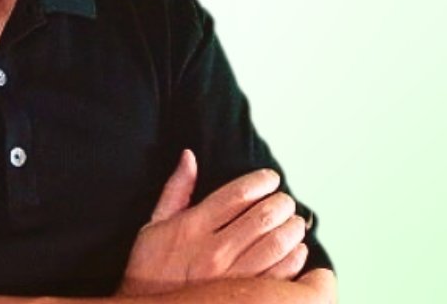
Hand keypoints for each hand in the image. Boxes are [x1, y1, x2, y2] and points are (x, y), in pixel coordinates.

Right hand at [118, 150, 309, 295]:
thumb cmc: (151, 268)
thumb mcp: (154, 224)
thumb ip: (176, 190)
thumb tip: (189, 157)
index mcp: (192, 227)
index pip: (237, 194)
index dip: (260, 181)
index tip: (271, 179)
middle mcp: (213, 250)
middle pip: (262, 216)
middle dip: (281, 203)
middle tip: (285, 201)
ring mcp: (230, 276)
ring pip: (275, 244)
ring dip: (291, 229)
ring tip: (293, 222)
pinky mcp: (242, 296)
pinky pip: (279, 275)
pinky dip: (294, 259)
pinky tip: (295, 251)